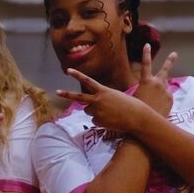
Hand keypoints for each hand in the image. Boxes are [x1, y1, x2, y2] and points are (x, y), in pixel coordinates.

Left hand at [63, 45, 177, 137]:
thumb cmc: (132, 105)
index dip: (77, 75)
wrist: (137, 118)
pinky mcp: (99, 121)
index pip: (87, 81)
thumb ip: (105, 97)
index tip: (68, 70)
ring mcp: (97, 111)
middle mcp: (98, 100)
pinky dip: (101, 122)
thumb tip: (96, 104)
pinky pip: (95, 121)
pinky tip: (111, 121)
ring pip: (88, 111)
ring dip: (94, 112)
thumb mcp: (118, 96)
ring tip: (108, 113)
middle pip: (79, 97)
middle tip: (57, 92)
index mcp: (103, 91)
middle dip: (67, 94)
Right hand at [131, 44, 177, 119]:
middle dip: (170, 61)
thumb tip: (144, 91)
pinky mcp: (171, 99)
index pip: (146, 64)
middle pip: (165, 70)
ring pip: (164, 87)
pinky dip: (163, 101)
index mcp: (146, 81)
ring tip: (154, 101)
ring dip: (160, 92)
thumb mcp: (134, 97)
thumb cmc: (137, 110)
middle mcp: (158, 83)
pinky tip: (158, 108)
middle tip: (174, 54)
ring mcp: (166, 91)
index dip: (146, 54)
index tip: (147, 45)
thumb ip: (141, 91)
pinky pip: (167, 98)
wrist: (147, 121)